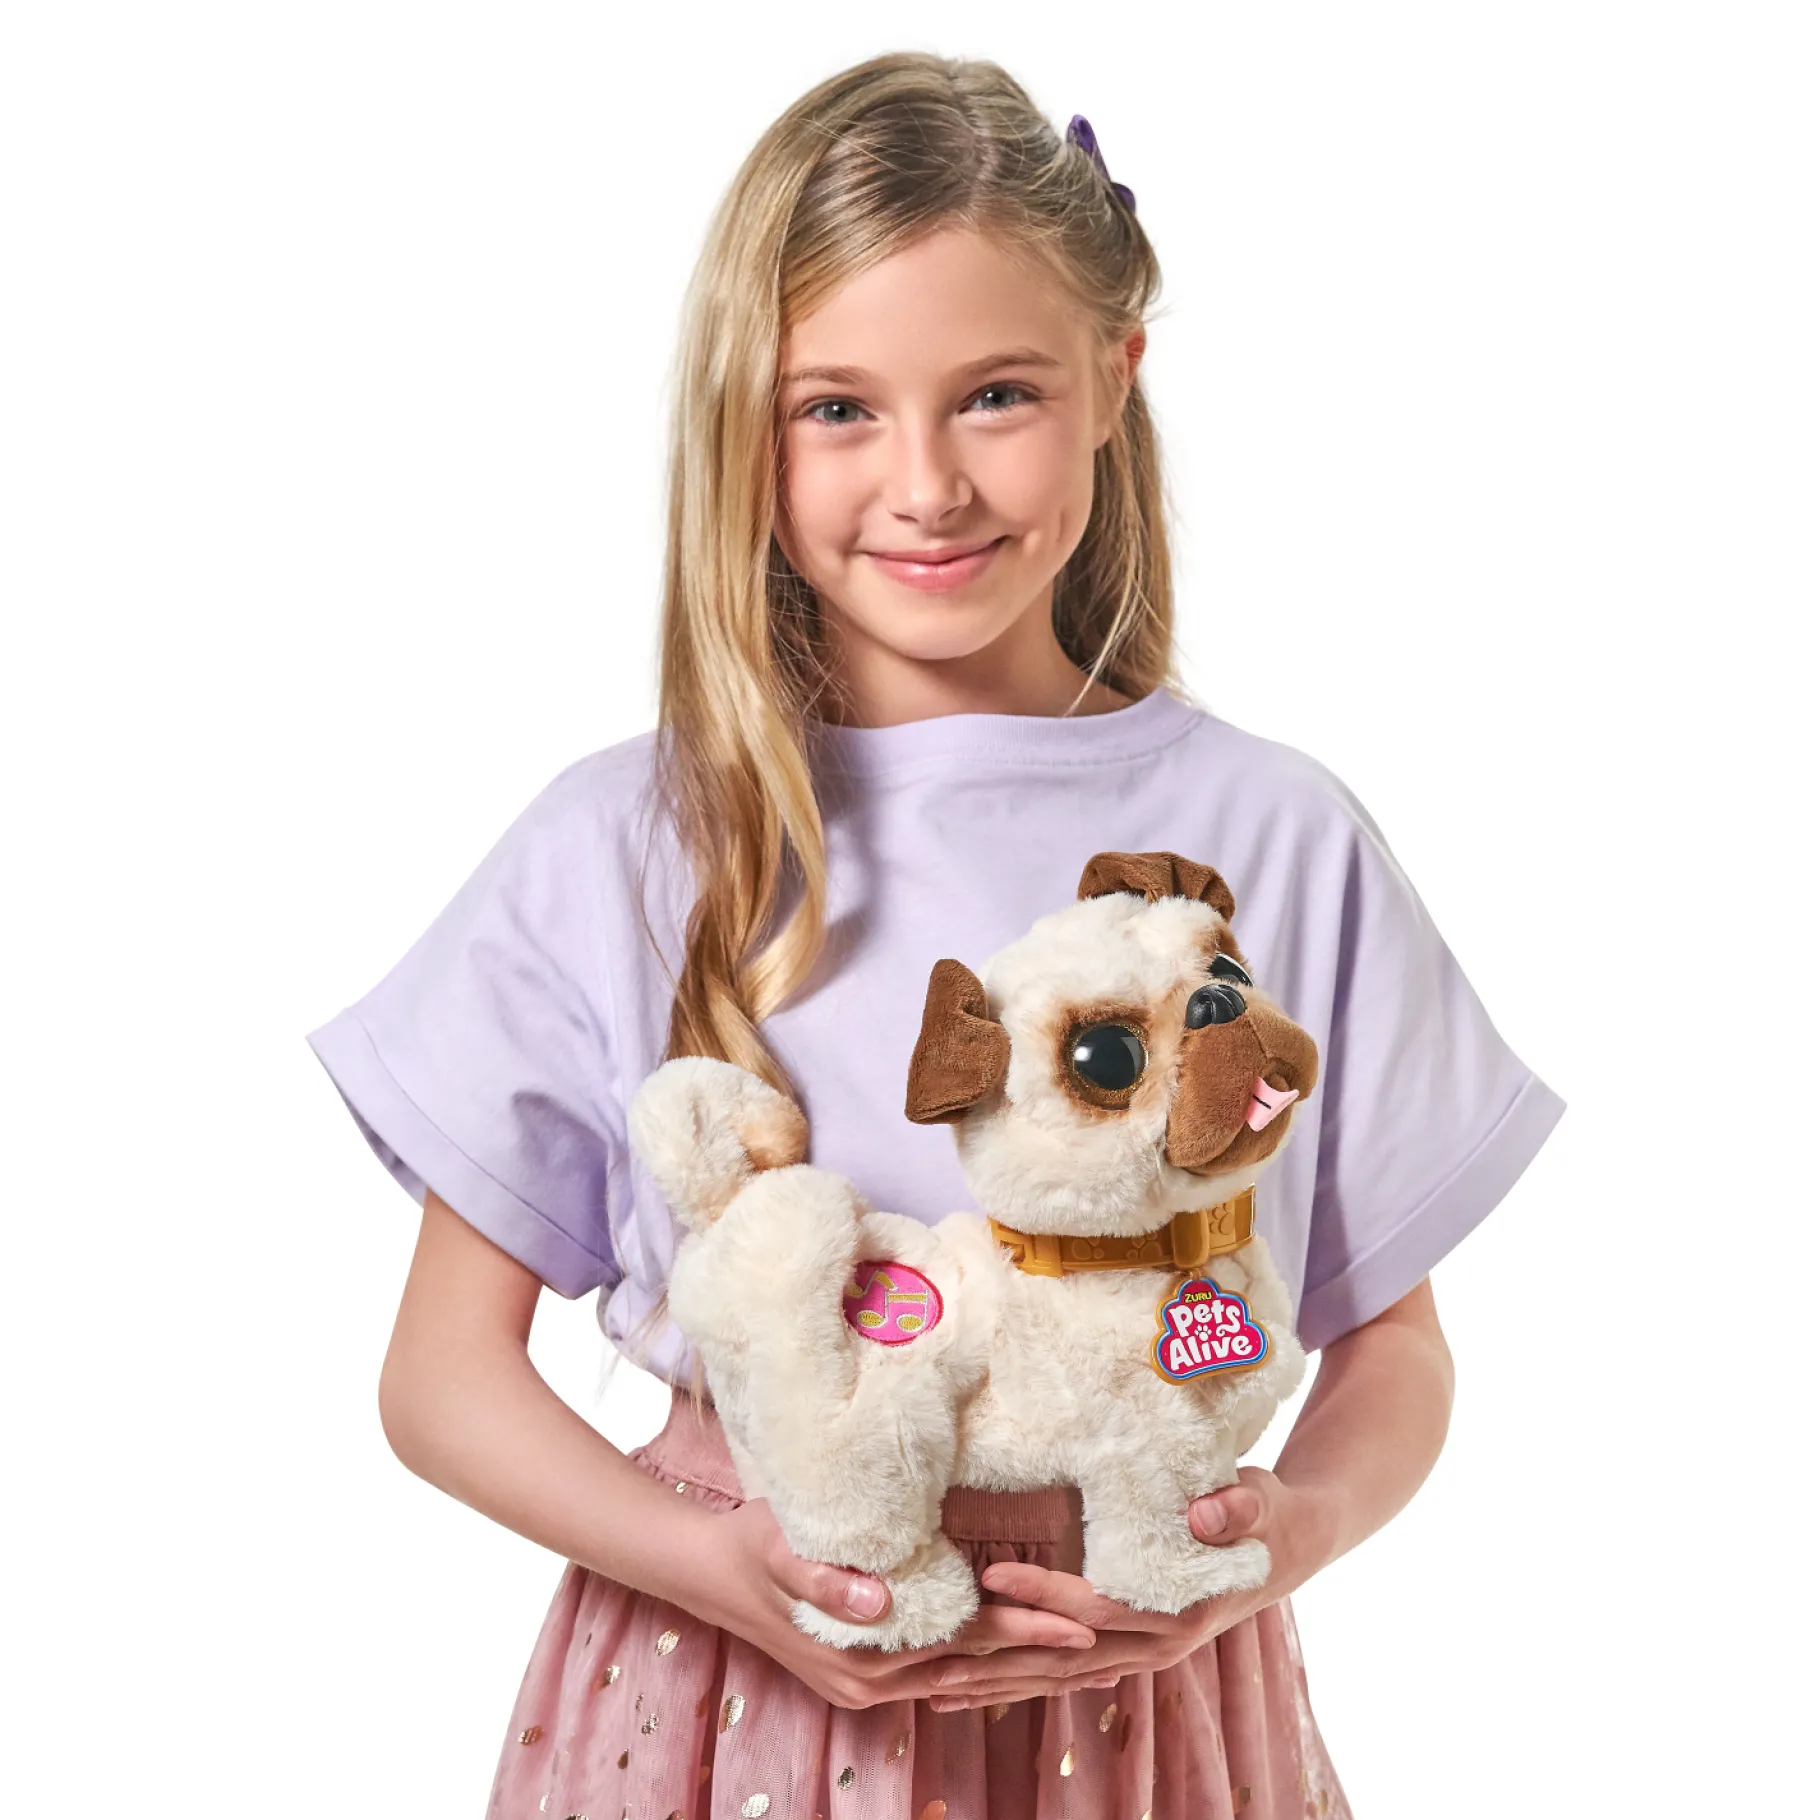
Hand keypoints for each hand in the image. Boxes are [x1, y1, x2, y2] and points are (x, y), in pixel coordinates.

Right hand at [693, 1497, 1101, 1709]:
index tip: (1081, 1624)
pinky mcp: (863, 1675)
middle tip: (1108, 1646)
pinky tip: (1007, 1658)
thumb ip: (829, 1578)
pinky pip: (933, 1674)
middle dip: (1037, 1659)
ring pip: (957, 1679)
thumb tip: (881, 1600)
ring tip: (1077, 1659)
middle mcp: (873, 1683)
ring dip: (1014, 1668)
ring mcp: (867, 1686)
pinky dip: (975, 1666)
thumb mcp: (784, 1548)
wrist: (710, 1572)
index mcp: (865, 1656)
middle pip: (971, 1670)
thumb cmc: (754, 1545)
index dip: (1024, 1632)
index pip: (965, 1643)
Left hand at [922, 1466, 1339, 1710]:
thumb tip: (1205, 1512)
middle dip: (998, 1662)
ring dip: (998, 1682)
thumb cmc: (1265, 1516)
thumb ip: (1235, 1507)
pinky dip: (1021, 1677)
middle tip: (931, 1663)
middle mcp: (1155, 1642)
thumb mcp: (1258, 1502)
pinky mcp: (1128, 1646)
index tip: (990, 1574)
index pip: (1096, 1604)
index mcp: (1177, 1610)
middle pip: (1062, 1658)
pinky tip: (979, 1682)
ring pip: (1057, 1673)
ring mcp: (1140, 1651)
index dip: (1043, 1590)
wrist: (1291, 1547)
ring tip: (932, 1688)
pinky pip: (1067, 1668)